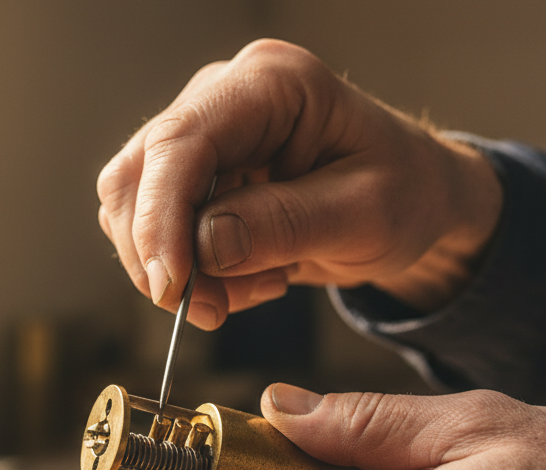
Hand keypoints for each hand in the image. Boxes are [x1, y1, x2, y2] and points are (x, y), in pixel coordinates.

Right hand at [96, 39, 502, 329]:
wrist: (412, 202)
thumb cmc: (406, 193)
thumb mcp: (367, 215)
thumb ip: (286, 225)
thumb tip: (205, 246)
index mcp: (273, 84)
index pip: (181, 142)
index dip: (161, 219)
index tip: (172, 288)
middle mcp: (223, 97)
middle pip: (139, 174)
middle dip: (162, 255)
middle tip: (214, 309)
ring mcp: (202, 136)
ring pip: (133, 208)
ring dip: (179, 270)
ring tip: (256, 286)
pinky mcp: (193, 178)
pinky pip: (155, 232)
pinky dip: (191, 273)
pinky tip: (248, 278)